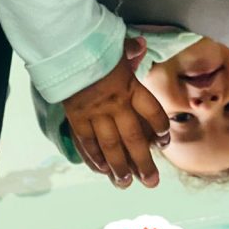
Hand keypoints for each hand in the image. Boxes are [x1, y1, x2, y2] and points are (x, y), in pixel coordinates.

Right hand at [62, 39, 169, 186]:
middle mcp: (115, 103)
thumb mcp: (114, 46)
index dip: (160, 127)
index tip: (165, 141)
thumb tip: (141, 45)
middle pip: (133, 137)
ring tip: (126, 183)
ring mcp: (95, 113)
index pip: (151, 110)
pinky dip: (94, 158)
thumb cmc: (91, 47)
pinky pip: (87, 142)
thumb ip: (130, 50)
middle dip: (143, 162)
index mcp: (129, 85)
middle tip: (152, 182)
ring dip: (119, 167)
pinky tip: (102, 170)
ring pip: (110, 145)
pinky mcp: (76, 117)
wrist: (63, 49)